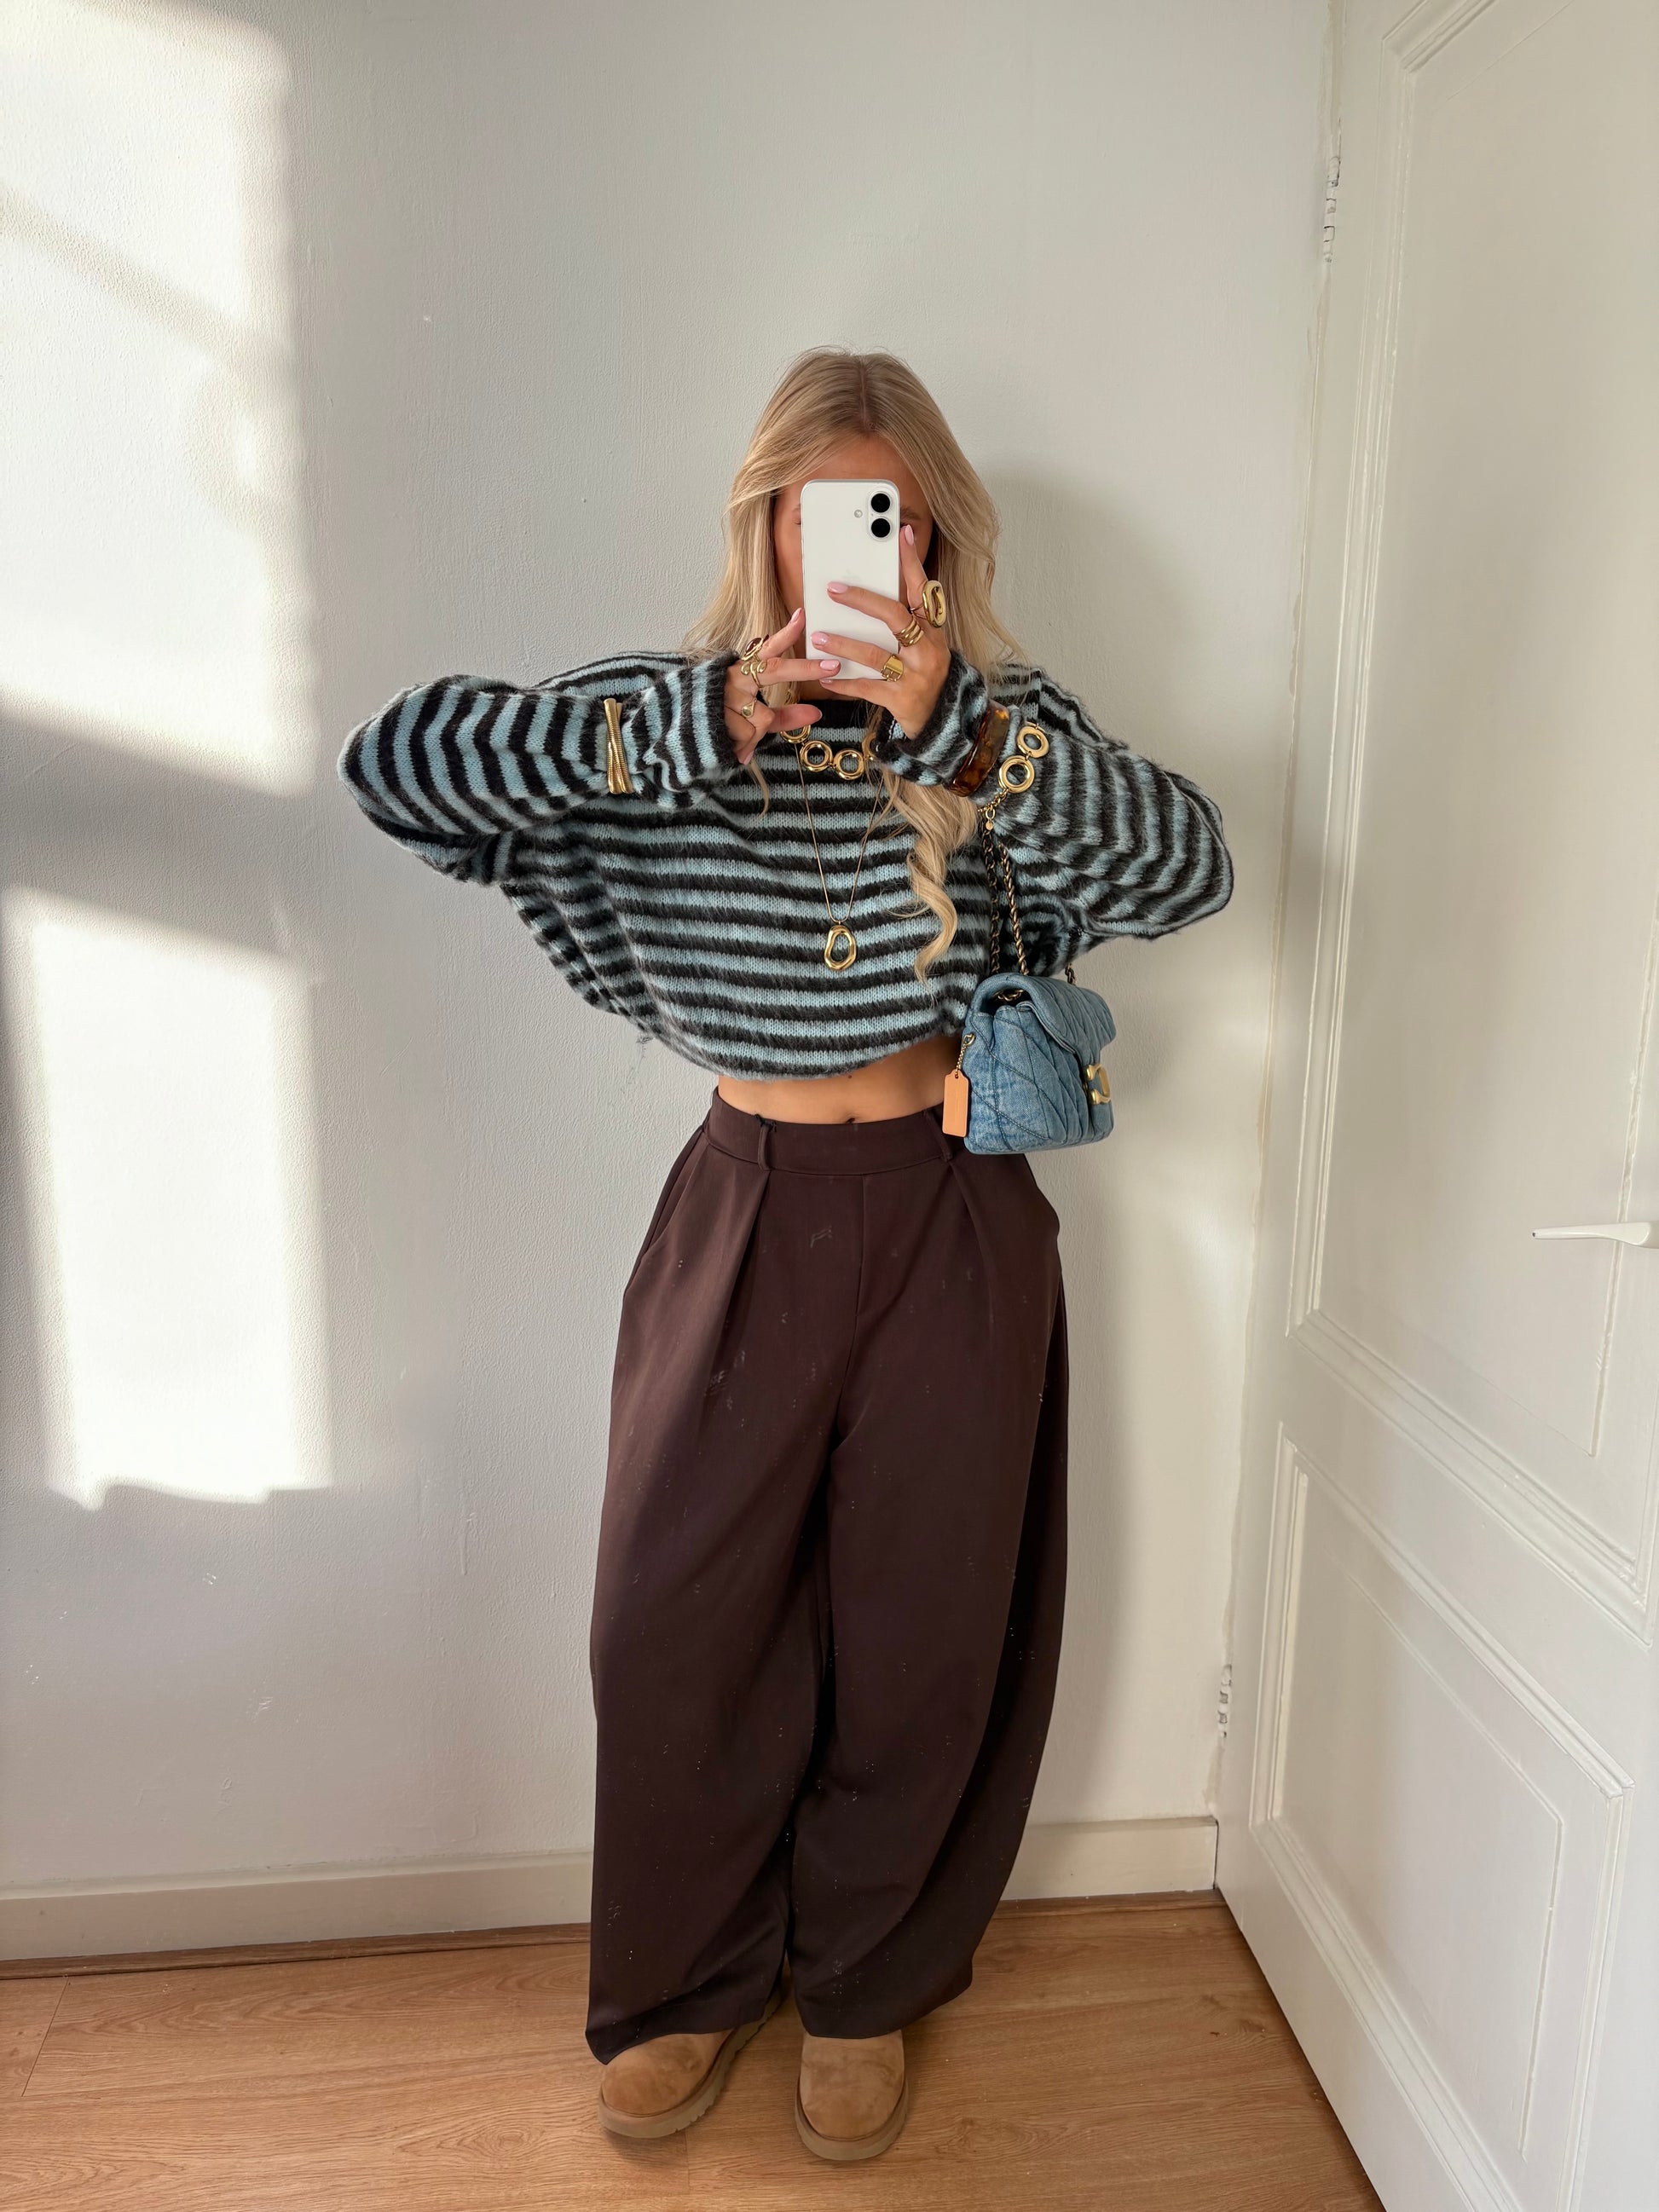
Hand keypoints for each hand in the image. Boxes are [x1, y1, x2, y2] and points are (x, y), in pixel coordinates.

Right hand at [723, 609, 829, 764]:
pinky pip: (748, 735)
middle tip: (834, 665)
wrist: (682, 742)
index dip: (786, 634)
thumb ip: (784, 715)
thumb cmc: (722, 725)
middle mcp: (735, 678)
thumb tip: (816, 712)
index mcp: (743, 674)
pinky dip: (743, 748)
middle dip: (805, 668)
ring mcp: (726, 695)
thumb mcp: (755, 720)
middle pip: (776, 670)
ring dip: (753, 736)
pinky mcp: (717, 714)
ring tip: (735, 740)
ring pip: (763, 718)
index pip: (767, 651)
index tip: (802, 614)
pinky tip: (730, 747)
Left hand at [809, 524, 948, 739]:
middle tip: (833, 589)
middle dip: (863, 600)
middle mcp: (926, 649)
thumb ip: (907, 618)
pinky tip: (824, 678)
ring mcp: (914, 675)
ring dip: (844, 644)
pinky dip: (843, 683)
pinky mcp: (900, 699)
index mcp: (932, 629)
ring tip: (819, 636)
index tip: (899, 533)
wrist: (943, 719)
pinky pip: (866, 688)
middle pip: (894, 617)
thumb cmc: (925, 673)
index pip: (922, 589)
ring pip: (875, 655)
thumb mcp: (925, 643)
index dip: (911, 561)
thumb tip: (877, 587)